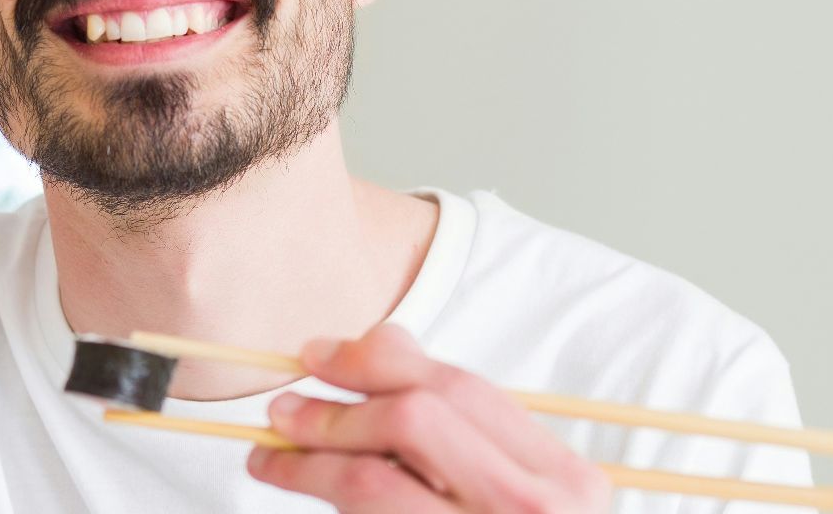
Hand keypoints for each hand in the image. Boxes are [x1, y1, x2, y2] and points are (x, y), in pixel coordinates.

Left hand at [246, 323, 611, 512]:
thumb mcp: (516, 480)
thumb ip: (459, 415)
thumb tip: (378, 336)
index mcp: (564, 477)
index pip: (459, 388)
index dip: (376, 360)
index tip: (317, 355)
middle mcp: (531, 512)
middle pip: (413, 421)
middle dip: (336, 408)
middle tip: (283, 409)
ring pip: (372, 481)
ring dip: (307, 458)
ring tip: (268, 453)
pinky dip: (324, 496)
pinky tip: (297, 484)